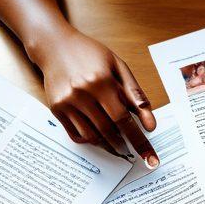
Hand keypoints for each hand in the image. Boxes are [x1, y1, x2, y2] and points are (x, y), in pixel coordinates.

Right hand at [36, 26, 158, 166]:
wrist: (54, 45)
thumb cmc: (90, 54)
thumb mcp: (118, 67)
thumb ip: (136, 96)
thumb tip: (150, 125)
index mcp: (101, 82)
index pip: (124, 119)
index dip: (139, 141)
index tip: (149, 158)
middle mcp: (82, 94)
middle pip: (109, 131)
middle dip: (125, 145)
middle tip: (134, 152)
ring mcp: (67, 103)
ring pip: (92, 137)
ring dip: (108, 144)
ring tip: (118, 143)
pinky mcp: (56, 109)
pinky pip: (77, 135)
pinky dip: (91, 140)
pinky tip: (99, 135)